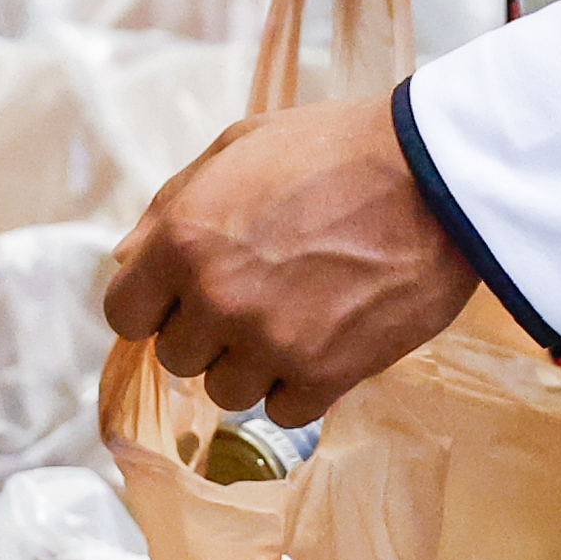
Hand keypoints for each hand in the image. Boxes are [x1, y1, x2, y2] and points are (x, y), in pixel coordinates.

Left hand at [99, 95, 478, 423]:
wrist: (435, 175)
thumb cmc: (335, 148)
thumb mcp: (239, 148)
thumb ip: (172, 206)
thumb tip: (126, 260)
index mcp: (183, 239)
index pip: (124, 314)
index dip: (152, 306)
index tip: (183, 297)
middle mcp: (216, 298)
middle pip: (176, 357)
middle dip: (207, 331)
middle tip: (257, 294)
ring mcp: (269, 342)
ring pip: (226, 391)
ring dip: (253, 363)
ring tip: (297, 316)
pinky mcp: (324, 375)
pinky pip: (284, 411)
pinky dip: (300, 385)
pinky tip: (326, 341)